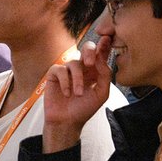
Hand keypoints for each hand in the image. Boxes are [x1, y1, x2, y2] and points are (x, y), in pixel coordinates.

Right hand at [42, 37, 112, 152]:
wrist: (68, 122)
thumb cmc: (85, 108)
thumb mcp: (101, 93)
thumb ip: (105, 75)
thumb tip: (101, 58)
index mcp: (96, 70)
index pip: (101, 54)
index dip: (104, 45)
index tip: (107, 38)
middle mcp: (83, 67)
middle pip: (87, 49)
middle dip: (89, 52)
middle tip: (90, 63)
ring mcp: (68, 70)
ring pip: (74, 62)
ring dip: (77, 79)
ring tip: (78, 94)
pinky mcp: (54, 75)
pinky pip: (59, 70)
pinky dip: (65, 81)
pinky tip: (67, 93)